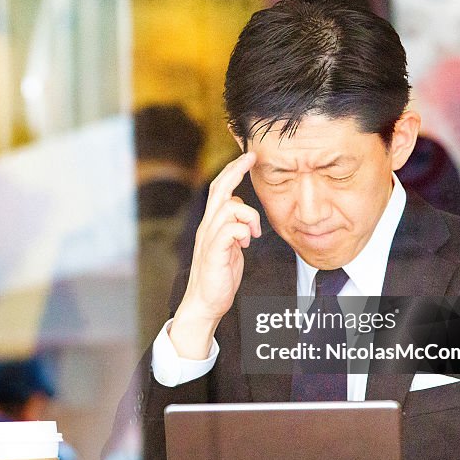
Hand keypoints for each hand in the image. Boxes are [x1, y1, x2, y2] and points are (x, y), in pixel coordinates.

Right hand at [170, 152, 260, 358]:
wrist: (206, 302)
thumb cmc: (219, 275)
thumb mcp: (229, 246)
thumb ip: (233, 227)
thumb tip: (241, 212)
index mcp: (211, 223)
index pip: (220, 189)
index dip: (233, 171)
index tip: (248, 157)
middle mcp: (207, 226)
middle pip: (219, 189)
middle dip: (236, 170)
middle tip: (250, 158)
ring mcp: (209, 238)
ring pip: (229, 207)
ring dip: (248, 215)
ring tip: (253, 234)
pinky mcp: (214, 252)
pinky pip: (230, 229)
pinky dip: (243, 231)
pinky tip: (247, 243)